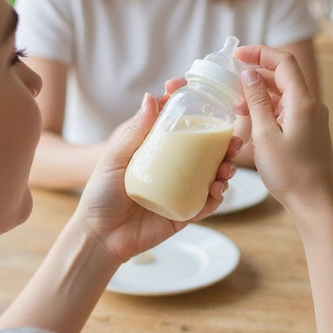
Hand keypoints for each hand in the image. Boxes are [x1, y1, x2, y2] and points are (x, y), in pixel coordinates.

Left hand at [75, 88, 241, 266]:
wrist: (99, 235)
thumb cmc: (101, 193)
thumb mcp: (115, 157)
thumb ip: (135, 130)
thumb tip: (151, 97)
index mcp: (157, 151)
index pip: (180, 127)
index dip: (195, 113)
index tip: (206, 101)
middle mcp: (172, 169)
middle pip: (206, 152)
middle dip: (225, 145)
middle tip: (233, 142)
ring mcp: (180, 191)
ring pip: (212, 177)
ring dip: (226, 171)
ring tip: (227, 169)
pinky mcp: (183, 214)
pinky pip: (205, 205)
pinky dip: (216, 198)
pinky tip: (217, 191)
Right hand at [235, 45, 332, 210]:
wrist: (315, 202)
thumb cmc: (290, 172)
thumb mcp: (264, 135)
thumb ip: (256, 101)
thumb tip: (250, 74)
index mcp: (303, 101)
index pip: (283, 62)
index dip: (260, 53)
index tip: (237, 54)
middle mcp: (311, 105)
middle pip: (283, 75)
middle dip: (257, 72)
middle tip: (231, 76)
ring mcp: (311, 118)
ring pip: (283, 93)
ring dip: (260, 92)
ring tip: (236, 102)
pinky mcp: (308, 130)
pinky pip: (286, 109)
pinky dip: (267, 107)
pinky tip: (250, 117)